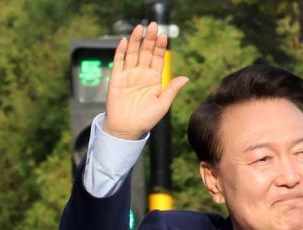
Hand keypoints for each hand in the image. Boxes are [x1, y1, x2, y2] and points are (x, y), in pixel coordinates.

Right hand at [102, 22, 189, 139]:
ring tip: (140, 28)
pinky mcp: (116, 78)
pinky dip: (121, 51)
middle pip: (146, 52)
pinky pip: (119, 62)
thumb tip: (186, 78)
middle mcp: (141, 74)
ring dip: (136, 41)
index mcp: (154, 79)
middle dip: (150, 39)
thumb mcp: (162, 105)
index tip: (164, 36)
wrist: (127, 129)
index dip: (160, 47)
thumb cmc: (146, 119)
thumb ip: (171, 90)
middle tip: (153, 26)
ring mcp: (129, 75)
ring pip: (133, 54)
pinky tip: (126, 41)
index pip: (158, 59)